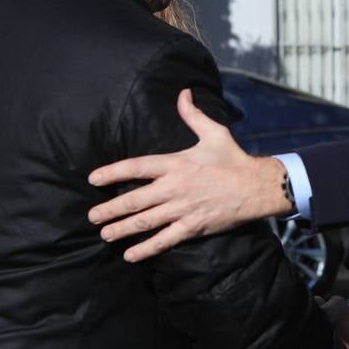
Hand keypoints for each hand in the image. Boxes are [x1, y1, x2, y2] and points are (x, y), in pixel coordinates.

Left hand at [88, 89, 292, 261]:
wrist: (256, 187)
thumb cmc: (233, 159)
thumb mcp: (213, 132)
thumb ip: (193, 115)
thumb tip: (183, 93)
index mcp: (176, 164)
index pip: (136, 167)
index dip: (112, 172)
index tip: (94, 178)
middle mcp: (174, 187)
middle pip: (134, 200)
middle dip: (110, 209)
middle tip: (92, 216)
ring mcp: (182, 209)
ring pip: (145, 222)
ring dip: (122, 229)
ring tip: (104, 234)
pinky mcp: (192, 227)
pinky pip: (164, 240)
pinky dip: (146, 249)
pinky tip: (130, 255)